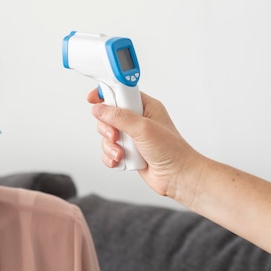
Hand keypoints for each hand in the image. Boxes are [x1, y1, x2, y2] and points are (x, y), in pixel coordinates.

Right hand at [87, 88, 202, 198]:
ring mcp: (132, 137)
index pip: (121, 93)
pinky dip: (111, 157)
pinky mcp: (128, 152)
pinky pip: (109, 151)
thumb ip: (119, 117)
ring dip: (110, 146)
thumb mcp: (144, 128)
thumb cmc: (171, 151)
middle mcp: (137, 120)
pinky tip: (120, 161)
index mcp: (145, 107)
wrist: (177, 177)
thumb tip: (99, 109)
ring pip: (107, 135)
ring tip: (122, 153)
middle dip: (107, 128)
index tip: (93, 99)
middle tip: (116, 136)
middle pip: (108, 115)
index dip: (106, 94)